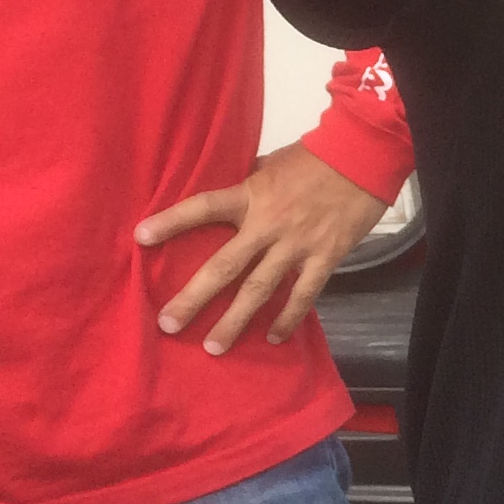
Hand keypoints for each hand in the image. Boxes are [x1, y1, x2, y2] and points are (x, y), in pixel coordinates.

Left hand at [138, 145, 385, 355]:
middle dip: (194, 297)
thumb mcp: (272, 164)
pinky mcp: (325, 257)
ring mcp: (296, 244)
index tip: (140, 237)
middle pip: (224, 266)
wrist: (363, 156)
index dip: (171, 222)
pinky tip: (274, 338)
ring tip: (213, 346)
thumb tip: (231, 203)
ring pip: (259, 289)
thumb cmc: (315, 157)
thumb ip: (249, 186)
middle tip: (169, 324)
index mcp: (251, 195)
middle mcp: (268, 224)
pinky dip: (288, 318)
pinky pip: (303, 294)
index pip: (202, 207)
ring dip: (235, 320)